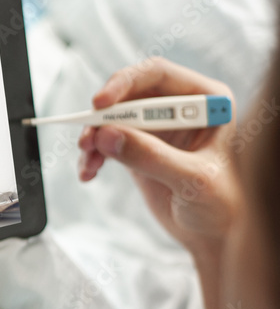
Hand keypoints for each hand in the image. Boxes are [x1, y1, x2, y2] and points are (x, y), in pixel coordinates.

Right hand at [77, 57, 240, 258]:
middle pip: (128, 95)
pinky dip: (93, 155)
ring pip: (112, 118)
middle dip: (103, 117)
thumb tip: (107, 135)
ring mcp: (157, 128)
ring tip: (87, 163)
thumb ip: (152, 156)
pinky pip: (106, 140)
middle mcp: (178, 108)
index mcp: (206, 101)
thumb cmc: (220, 204)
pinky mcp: (138, 147)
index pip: (158, 75)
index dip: (126, 83)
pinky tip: (89, 172)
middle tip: (87, 139)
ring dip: (93, 138)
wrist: (213, 234)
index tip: (100, 104)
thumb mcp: (191, 180)